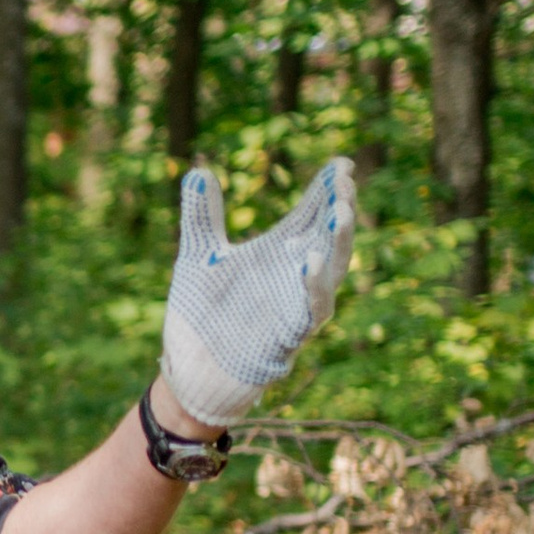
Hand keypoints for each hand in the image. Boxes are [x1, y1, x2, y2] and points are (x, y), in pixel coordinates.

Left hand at [159, 157, 356, 429]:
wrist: (189, 371)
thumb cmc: (200, 316)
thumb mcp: (197, 258)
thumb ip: (202, 217)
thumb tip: (198, 171)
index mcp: (279, 251)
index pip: (312, 212)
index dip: (327, 188)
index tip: (340, 163)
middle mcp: (295, 274)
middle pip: (329, 234)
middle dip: (339, 206)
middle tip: (344, 179)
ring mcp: (296, 305)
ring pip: (333, 269)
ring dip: (340, 241)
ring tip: (342, 210)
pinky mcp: (290, 336)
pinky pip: (312, 311)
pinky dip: (314, 286)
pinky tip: (313, 260)